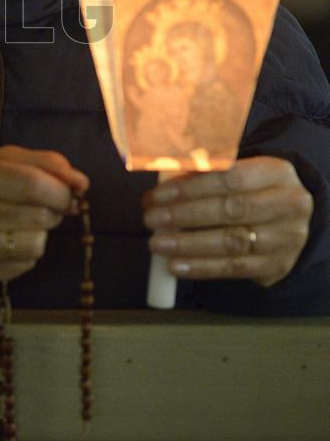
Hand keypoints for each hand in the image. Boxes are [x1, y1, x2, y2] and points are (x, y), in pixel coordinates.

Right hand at [0, 145, 88, 285]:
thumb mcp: (6, 159)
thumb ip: (46, 164)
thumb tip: (81, 183)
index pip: (31, 184)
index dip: (60, 191)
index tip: (69, 192)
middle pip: (37, 216)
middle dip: (55, 211)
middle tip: (47, 206)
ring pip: (34, 245)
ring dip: (42, 233)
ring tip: (27, 223)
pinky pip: (23, 265)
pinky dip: (28, 252)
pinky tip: (12, 239)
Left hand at [142, 156, 312, 286]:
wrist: (289, 221)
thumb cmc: (252, 190)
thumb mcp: (240, 172)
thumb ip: (205, 172)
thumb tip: (162, 175)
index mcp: (277, 172)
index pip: (230, 177)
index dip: (191, 186)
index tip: (158, 194)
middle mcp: (288, 205)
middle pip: (231, 210)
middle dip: (185, 215)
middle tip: (151, 219)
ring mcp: (286, 239)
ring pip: (232, 242)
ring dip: (188, 244)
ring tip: (157, 244)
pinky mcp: (277, 266)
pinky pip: (235, 269)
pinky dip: (202, 268)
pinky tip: (176, 266)